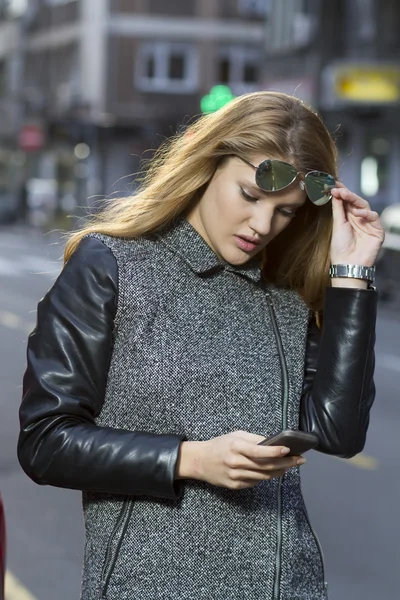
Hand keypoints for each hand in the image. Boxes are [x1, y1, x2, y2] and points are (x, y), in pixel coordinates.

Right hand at [176, 431, 303, 489]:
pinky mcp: (235, 485)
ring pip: (264, 476)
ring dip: (280, 471)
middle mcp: (236, 462)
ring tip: (291, 466)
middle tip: (299, 460)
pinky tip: (275, 471)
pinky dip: (266, 476)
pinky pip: (256, 482)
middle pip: (266, 465)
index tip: (289, 449)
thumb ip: (254, 439)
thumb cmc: (220, 445)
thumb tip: (273, 443)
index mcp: (236, 447)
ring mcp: (236, 476)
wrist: (200, 461)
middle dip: (286, 463)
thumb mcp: (235, 436)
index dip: (276, 451)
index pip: (260, 451)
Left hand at [330, 182, 384, 266]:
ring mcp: (368, 224)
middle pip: (355, 202)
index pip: (346, 201)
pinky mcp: (377, 230)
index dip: (341, 192)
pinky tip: (358, 213)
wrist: (347, 264)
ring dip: (355, 200)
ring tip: (345, 196)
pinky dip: (366, 213)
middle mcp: (359, 218)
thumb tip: (335, 193)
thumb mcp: (337, 225)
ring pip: (365, 206)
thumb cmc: (340, 247)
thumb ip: (338, 209)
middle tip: (339, 188)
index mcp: (348, 217)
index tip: (333, 184)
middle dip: (347, 193)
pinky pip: (374, 217)